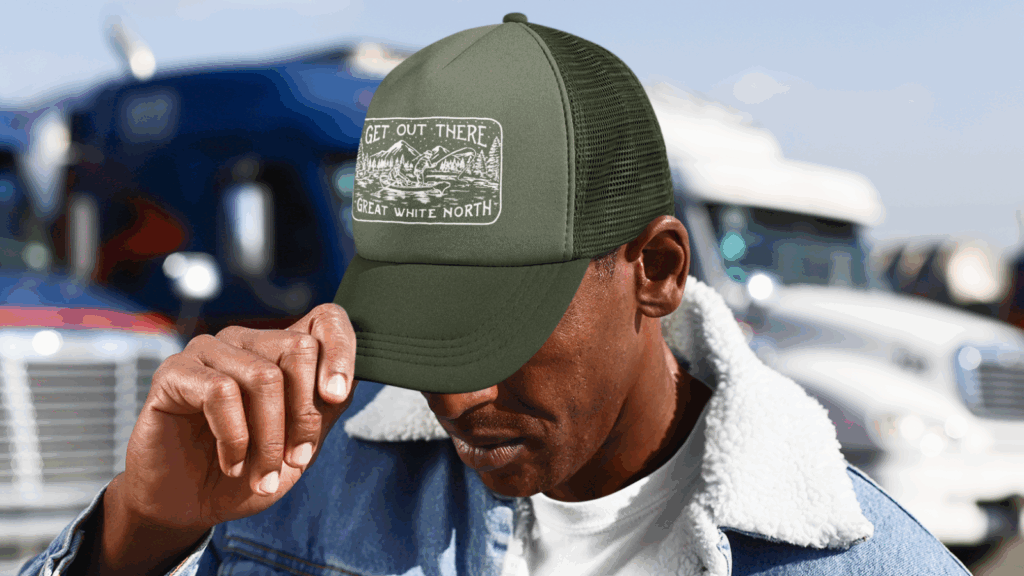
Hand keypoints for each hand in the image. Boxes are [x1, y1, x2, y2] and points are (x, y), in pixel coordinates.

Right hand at [117, 303, 356, 531]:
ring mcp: (209, 351)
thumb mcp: (301, 444)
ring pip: (264, 376)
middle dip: (304, 414)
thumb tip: (349, 380)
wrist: (191, 505)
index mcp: (281, 351)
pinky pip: (220, 392)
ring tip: (263, 474)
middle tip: (296, 458)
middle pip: (299, 349)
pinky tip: (231, 463)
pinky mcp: (174, 371)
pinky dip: (234, 438)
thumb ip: (326, 407)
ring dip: (270, 438)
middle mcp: (247, 341)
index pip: (326, 318)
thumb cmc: (246, 471)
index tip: (337, 397)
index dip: (342, 350)